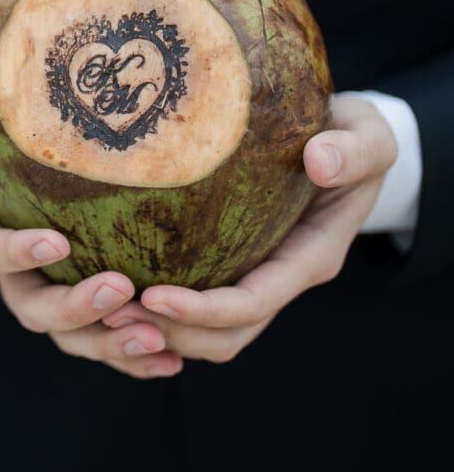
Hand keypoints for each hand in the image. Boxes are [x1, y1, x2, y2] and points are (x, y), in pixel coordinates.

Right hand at [0, 72, 183, 377]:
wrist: (11, 171)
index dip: (17, 253)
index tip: (57, 241)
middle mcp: (12, 274)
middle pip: (35, 308)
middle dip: (76, 308)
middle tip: (122, 290)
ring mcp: (48, 295)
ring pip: (74, 336)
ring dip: (113, 344)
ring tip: (157, 339)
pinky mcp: (82, 309)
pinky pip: (105, 342)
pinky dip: (135, 357)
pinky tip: (172, 361)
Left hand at [103, 94, 397, 368]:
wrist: (344, 141)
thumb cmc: (352, 137)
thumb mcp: (368, 136)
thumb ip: (354, 151)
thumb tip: (321, 161)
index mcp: (309, 257)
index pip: (252, 303)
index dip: (203, 310)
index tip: (152, 297)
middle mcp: (279, 276)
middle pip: (224, 334)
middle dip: (169, 332)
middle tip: (108, 312)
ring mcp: (254, 273)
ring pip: (206, 330)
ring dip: (157, 328)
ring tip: (102, 308)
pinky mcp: (230, 260)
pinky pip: (194, 298)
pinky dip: (158, 308)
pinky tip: (113, 284)